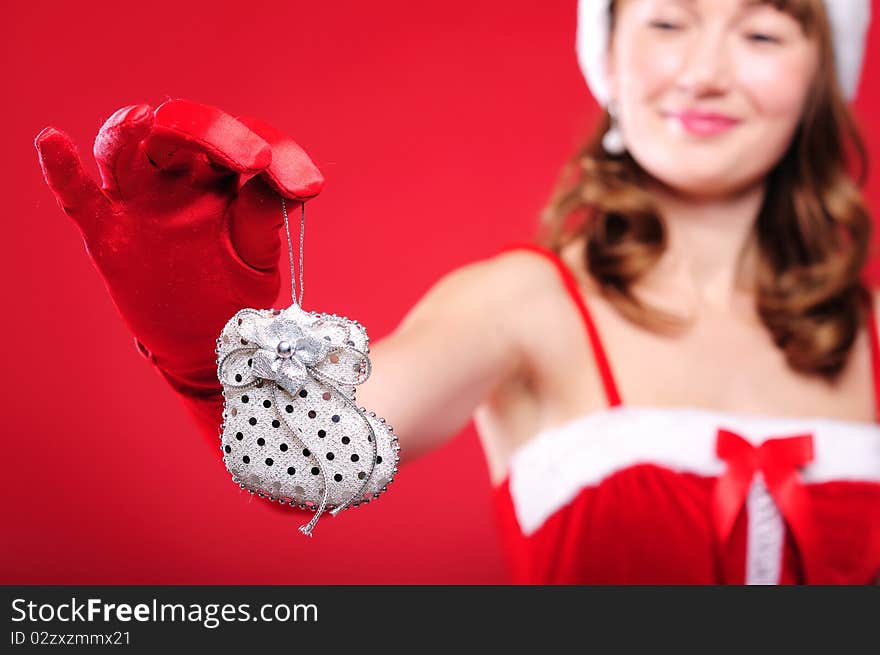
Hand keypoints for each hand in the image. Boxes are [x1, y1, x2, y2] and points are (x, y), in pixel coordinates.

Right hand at [35, 99, 323, 396]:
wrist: (205, 346)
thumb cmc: (235, 295)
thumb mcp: (258, 260)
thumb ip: (263, 222)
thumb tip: (281, 187)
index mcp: (226, 178)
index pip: (252, 142)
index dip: (282, 155)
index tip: (309, 188)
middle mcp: (182, 179)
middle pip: (187, 130)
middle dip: (220, 135)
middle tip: (256, 160)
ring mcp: (142, 202)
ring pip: (127, 150)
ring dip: (129, 133)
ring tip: (141, 119)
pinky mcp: (109, 233)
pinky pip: (80, 197)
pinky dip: (63, 171)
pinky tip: (52, 142)